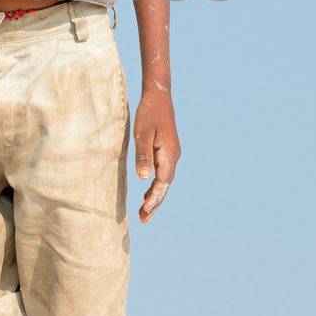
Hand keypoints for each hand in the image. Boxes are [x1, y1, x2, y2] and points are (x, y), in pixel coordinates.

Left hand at [133, 88, 180, 222]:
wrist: (159, 96)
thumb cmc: (148, 113)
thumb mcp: (142, 134)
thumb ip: (143, 155)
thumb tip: (143, 178)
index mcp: (169, 154)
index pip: (163, 182)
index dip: (154, 197)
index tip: (145, 210)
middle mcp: (174, 156)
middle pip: (166, 186)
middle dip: (155, 204)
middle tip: (144, 220)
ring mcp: (172, 154)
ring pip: (165, 182)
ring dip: (156, 197)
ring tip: (145, 213)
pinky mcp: (167, 151)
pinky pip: (163, 174)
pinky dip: (156, 187)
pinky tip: (147, 194)